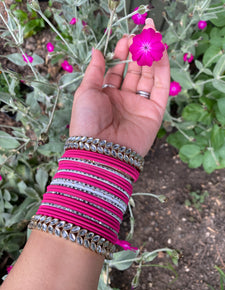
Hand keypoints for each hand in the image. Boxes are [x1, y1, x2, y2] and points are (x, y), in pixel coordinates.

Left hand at [69, 18, 169, 156]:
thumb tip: (96, 50)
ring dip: (151, 58)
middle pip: (134, 72)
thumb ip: (94, 70)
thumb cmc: (87, 122)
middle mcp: (124, 100)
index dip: (121, 54)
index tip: (125, 39)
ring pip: (149, 77)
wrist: (100, 151)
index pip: (118, 71)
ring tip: (151, 39)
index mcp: (107, 95)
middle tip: (141, 35)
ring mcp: (140, 105)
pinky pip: (161, 88)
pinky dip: (162, 70)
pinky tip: (161, 53)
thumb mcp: (86, 92)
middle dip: (137, 53)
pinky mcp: (154, 112)